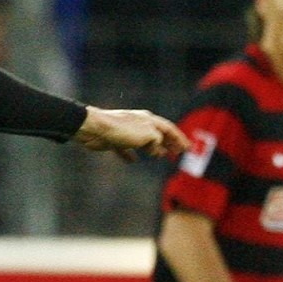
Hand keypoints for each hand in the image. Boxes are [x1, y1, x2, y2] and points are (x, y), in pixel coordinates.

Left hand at [73, 107, 188, 162]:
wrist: (95, 129)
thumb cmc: (122, 130)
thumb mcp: (147, 134)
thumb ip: (156, 142)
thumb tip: (158, 150)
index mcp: (149, 120)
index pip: (169, 129)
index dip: (179, 139)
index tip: (187, 148)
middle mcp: (139, 124)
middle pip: (157, 134)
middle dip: (168, 143)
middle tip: (177, 153)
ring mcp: (126, 132)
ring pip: (143, 142)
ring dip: (153, 149)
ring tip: (159, 156)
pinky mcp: (114, 141)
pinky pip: (125, 149)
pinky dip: (130, 155)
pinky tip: (133, 161)